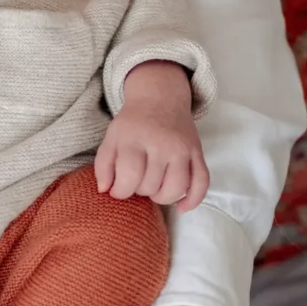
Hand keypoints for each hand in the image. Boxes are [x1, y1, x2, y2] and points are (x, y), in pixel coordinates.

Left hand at [95, 62, 208, 212]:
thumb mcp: (111, 138)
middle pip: (151, 185)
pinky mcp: (198, 153)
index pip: (129, 176)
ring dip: (162, 198)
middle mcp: (162, 143)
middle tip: (136, 182)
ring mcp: (183, 149)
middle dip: (140, 191)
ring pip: (177, 188)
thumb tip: (105, 191)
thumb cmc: (132, 123)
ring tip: (154, 191)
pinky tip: (181, 207)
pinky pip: (202, 182)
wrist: (160, 98)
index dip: (120, 191)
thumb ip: (103, 165)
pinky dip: (193, 199)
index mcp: (135, 139)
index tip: (118, 190)